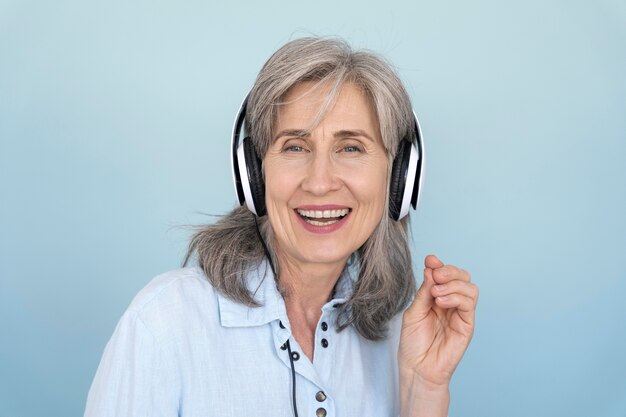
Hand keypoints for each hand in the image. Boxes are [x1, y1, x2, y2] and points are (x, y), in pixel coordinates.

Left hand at [399, 255, 477, 387]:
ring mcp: (461, 314)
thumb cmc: (413, 343)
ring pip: (470, 288)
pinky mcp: (467, 325)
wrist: (417, 368)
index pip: (445, 275)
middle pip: (462, 277)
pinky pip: (469, 304)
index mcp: (437, 298)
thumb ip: (424, 292)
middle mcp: (451, 303)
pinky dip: (457, 297)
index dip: (439, 265)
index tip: (430, 260)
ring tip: (436, 294)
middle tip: (436, 275)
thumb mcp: (414, 312)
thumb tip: (431, 269)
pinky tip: (442, 302)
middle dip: (450, 271)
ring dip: (453, 285)